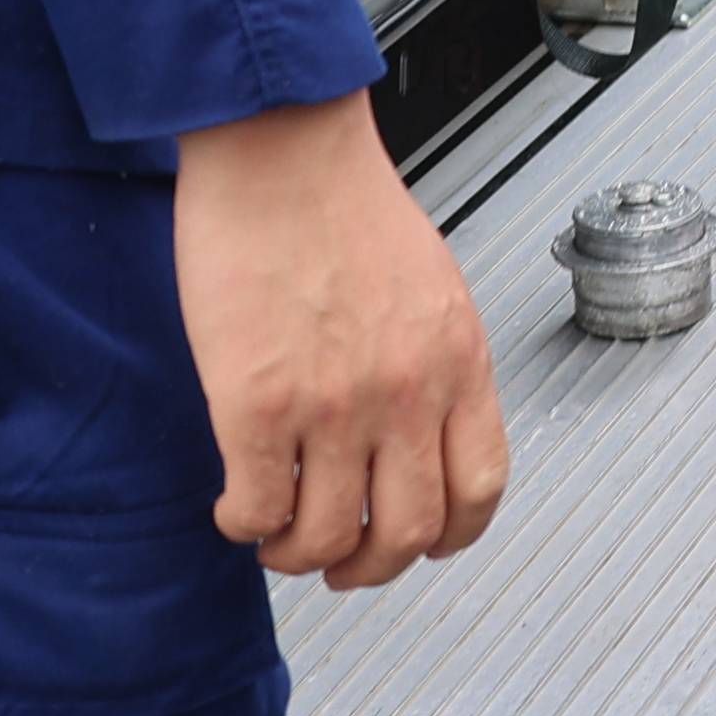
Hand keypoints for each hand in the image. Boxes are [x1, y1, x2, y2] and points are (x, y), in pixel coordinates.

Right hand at [172, 93, 508, 589]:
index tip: (418, 542)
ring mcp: (334, 405)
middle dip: (371, 567)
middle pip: (408, 534)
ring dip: (297, 555)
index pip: (480, 489)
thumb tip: (419, 423)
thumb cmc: (345, 201)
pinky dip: (245, 525)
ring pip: (328, 537)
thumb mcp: (431, 286)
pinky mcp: (256, 405)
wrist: (282, 149)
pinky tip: (235, 506)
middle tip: (336, 561)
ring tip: (274, 535)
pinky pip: (258, 509)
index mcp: (459, 362)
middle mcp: (408, 394)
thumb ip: (433, 359)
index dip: (448, 535)